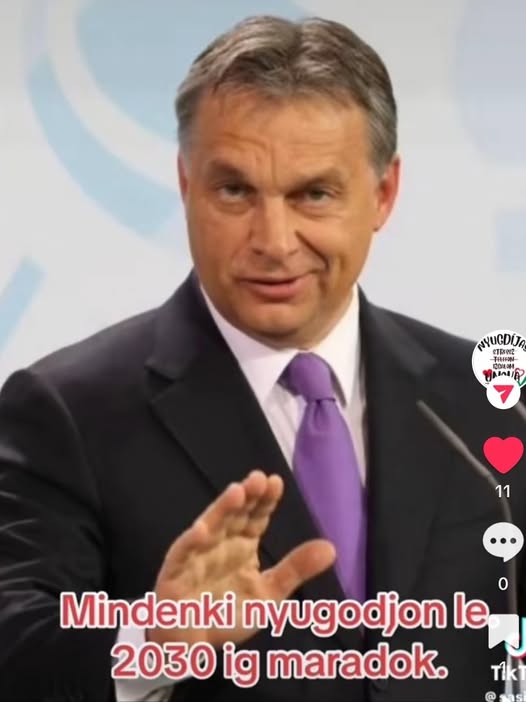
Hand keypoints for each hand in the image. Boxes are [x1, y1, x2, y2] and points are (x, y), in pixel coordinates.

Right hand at [146, 469, 334, 647]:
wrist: (189, 645)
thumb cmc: (226, 614)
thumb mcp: (269, 594)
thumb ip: (295, 570)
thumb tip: (332, 548)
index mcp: (242, 545)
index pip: (256, 517)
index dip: (265, 500)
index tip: (276, 482)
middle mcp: (220, 543)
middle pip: (234, 515)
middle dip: (246, 496)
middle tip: (259, 478)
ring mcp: (196, 555)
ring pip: (210, 527)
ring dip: (221, 510)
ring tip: (236, 493)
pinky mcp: (175, 573)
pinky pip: (183, 556)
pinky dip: (191, 543)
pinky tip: (201, 531)